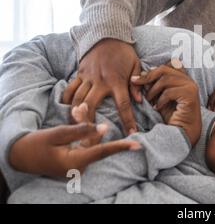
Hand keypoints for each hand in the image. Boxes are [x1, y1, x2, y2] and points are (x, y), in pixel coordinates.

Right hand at [9, 121, 140, 177]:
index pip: (103, 151)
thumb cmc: (36, 145)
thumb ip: (81, 131)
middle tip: (80, 108)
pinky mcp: (74, 158)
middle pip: (94, 141)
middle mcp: (79, 165)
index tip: (137, 144)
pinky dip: (81, 130)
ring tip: (77, 110)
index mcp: (76, 162)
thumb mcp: (57, 134)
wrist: (18, 156)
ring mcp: (77, 163)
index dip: (121, 146)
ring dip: (84, 124)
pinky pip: (83, 142)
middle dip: (89, 123)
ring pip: (89, 140)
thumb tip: (104, 128)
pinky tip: (76, 115)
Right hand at [64, 39, 141, 133]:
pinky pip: (70, 89)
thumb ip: (137, 82)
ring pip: (78, 99)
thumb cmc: (124, 52)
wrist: (106, 34)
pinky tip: (66, 111)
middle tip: (91, 136)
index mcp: (116, 80)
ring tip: (76, 129)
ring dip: (76, 114)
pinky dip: (67, 100)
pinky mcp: (79, 74)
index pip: (123, 104)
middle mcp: (100, 81)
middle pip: (91, 105)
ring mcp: (87, 77)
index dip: (127, 119)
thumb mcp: (136, 64)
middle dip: (90, 122)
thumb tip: (139, 100)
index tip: (131, 133)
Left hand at [130, 61, 201, 145]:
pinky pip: (169, 92)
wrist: (182, 133)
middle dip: (147, 76)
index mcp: (183, 79)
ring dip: (153, 90)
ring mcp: (191, 87)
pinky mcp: (190, 95)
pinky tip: (157, 108)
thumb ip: (154, 86)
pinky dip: (160, 100)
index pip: (167, 65)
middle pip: (165, 69)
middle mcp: (189, 81)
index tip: (139, 78)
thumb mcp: (159, 98)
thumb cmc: (172, 117)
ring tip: (149, 100)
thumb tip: (141, 75)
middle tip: (135, 82)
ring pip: (166, 79)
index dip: (152, 70)